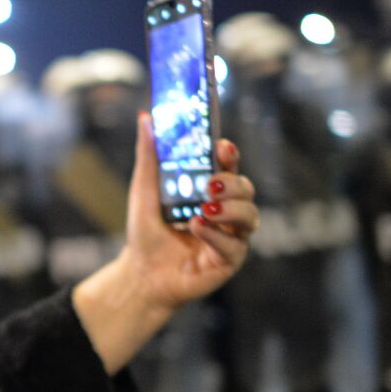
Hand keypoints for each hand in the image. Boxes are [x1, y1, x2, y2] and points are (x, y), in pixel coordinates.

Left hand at [123, 111, 256, 310]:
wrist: (140, 274)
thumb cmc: (146, 232)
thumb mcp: (144, 191)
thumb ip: (149, 156)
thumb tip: (145, 117)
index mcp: (210, 191)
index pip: (229, 166)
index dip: (230, 155)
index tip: (222, 146)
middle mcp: (226, 211)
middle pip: (246, 189)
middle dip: (232, 183)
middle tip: (210, 184)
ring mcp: (231, 236)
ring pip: (250, 216)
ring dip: (230, 209)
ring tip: (205, 209)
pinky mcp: (229, 260)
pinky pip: (234, 245)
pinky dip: (216, 234)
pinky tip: (197, 227)